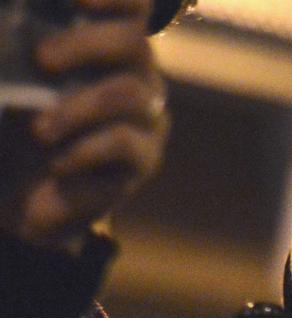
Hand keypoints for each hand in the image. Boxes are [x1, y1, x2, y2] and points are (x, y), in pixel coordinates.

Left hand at [1, 0, 167, 249]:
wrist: (21, 190)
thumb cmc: (13, 119)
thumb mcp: (10, 72)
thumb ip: (14, 41)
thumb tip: (14, 27)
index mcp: (104, 43)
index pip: (132, 6)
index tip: (74, 2)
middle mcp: (134, 73)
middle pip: (133, 43)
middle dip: (85, 45)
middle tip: (41, 59)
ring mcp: (144, 117)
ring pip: (128, 95)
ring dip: (76, 108)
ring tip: (39, 130)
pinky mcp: (143, 159)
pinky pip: (124, 144)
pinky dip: (84, 149)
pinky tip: (56, 162)